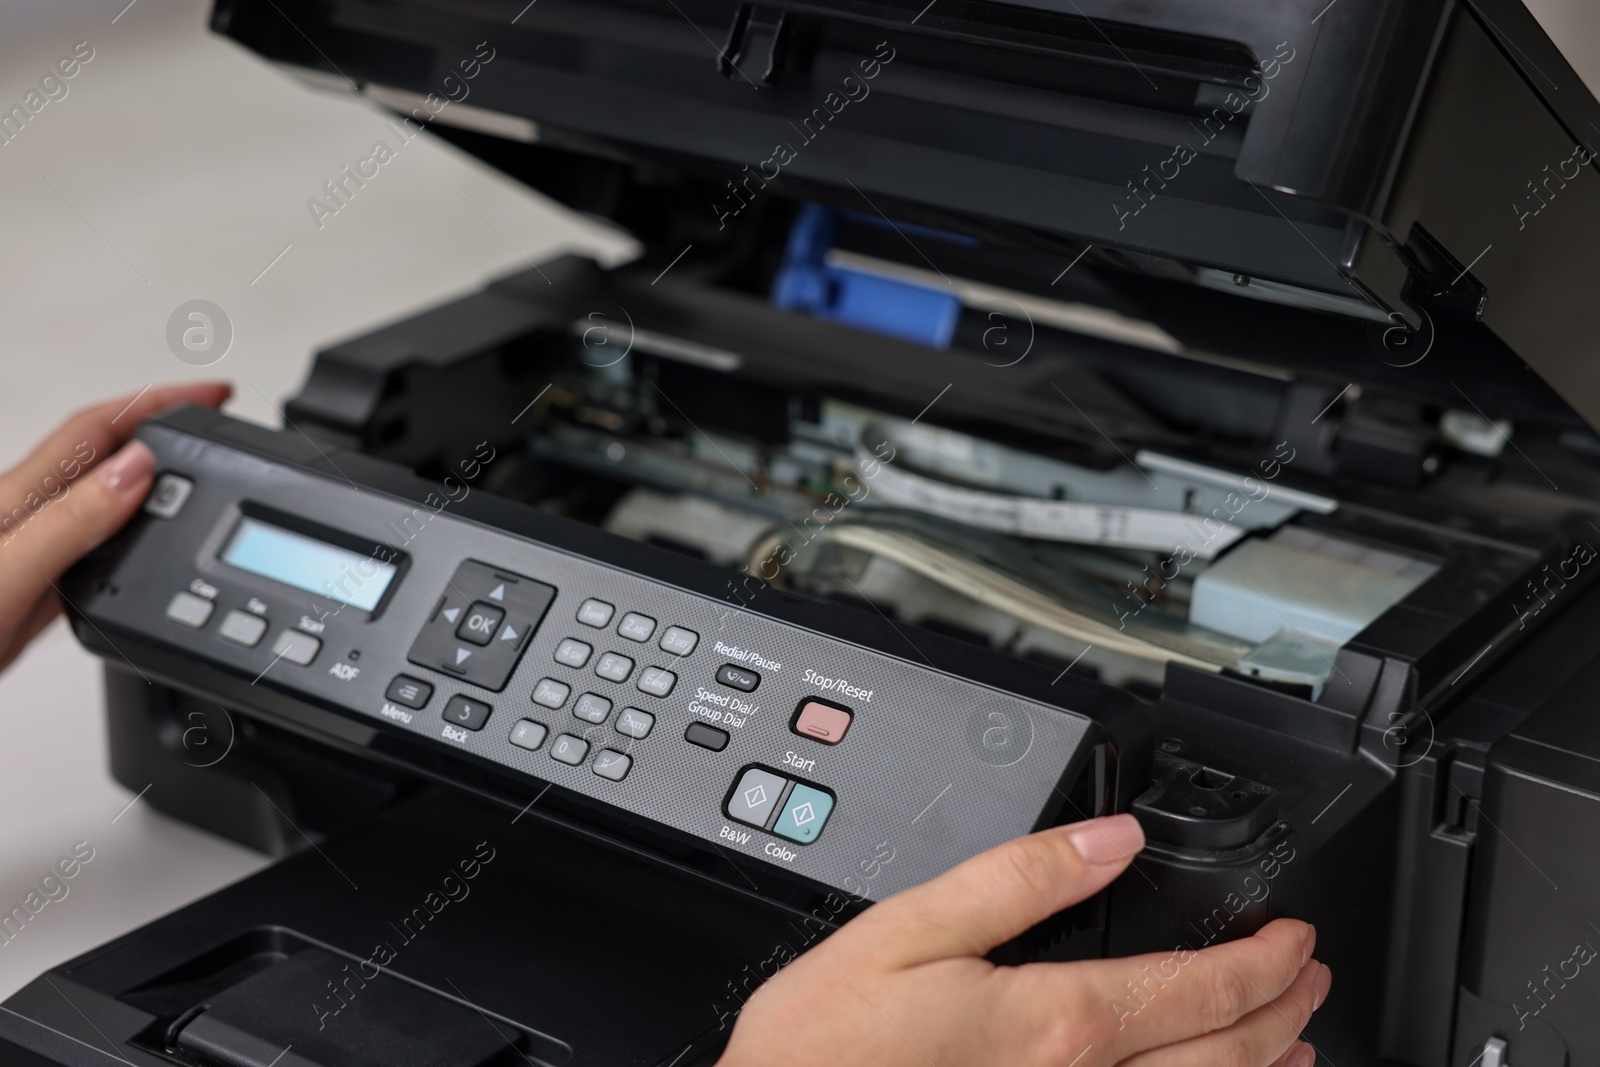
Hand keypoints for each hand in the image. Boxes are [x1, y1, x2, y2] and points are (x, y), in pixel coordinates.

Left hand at [0, 382, 231, 670]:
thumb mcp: (7, 575)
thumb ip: (73, 522)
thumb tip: (139, 467)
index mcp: (19, 502)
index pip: (100, 431)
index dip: (159, 403)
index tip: (213, 394)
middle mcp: (23, 521)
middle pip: (102, 455)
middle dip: (162, 428)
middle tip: (215, 424)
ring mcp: (27, 556)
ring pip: (99, 500)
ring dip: (151, 478)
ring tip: (196, 471)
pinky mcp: (29, 594)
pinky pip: (92, 547)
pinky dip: (131, 534)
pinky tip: (142, 547)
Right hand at [718, 814, 1327, 1066]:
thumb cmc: (826, 1050)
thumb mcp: (909, 931)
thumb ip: (1017, 879)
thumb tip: (1106, 841)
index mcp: (1056, 1023)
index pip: (1196, 990)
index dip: (1261, 961)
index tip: (1294, 937)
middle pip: (1222, 1056)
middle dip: (1281, 1010)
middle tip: (1312, 978)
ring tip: (1294, 1043)